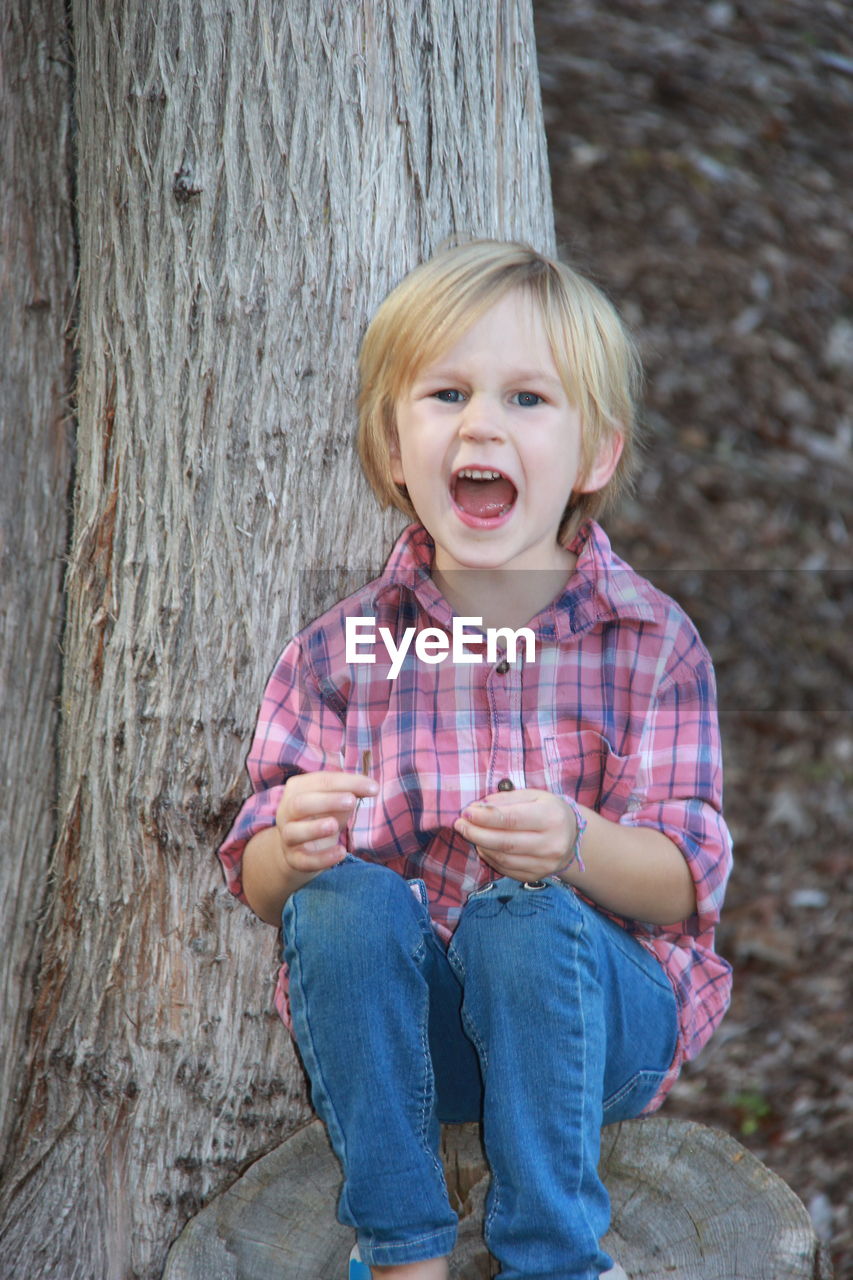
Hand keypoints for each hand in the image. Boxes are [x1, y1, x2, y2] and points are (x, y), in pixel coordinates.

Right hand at [275, 771, 377, 877]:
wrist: (302, 849)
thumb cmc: (322, 816)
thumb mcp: (335, 801)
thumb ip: (350, 792)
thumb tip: (370, 787)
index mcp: (297, 789)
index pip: (320, 781)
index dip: (347, 782)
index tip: (374, 788)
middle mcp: (287, 812)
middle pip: (300, 804)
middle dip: (326, 801)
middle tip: (351, 801)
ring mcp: (287, 837)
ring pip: (294, 832)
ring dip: (314, 828)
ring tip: (335, 826)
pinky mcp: (293, 860)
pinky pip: (304, 860)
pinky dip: (323, 858)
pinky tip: (341, 853)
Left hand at [453, 788, 579, 881]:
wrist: (573, 837)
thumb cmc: (549, 810)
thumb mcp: (533, 796)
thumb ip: (506, 800)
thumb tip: (477, 808)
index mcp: (551, 817)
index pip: (511, 819)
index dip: (485, 817)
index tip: (466, 812)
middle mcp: (551, 843)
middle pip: (504, 842)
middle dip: (476, 833)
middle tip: (460, 825)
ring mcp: (545, 864)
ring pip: (503, 858)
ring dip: (481, 846)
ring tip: (470, 833)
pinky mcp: (538, 877)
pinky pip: (507, 869)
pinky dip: (490, 858)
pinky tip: (484, 846)